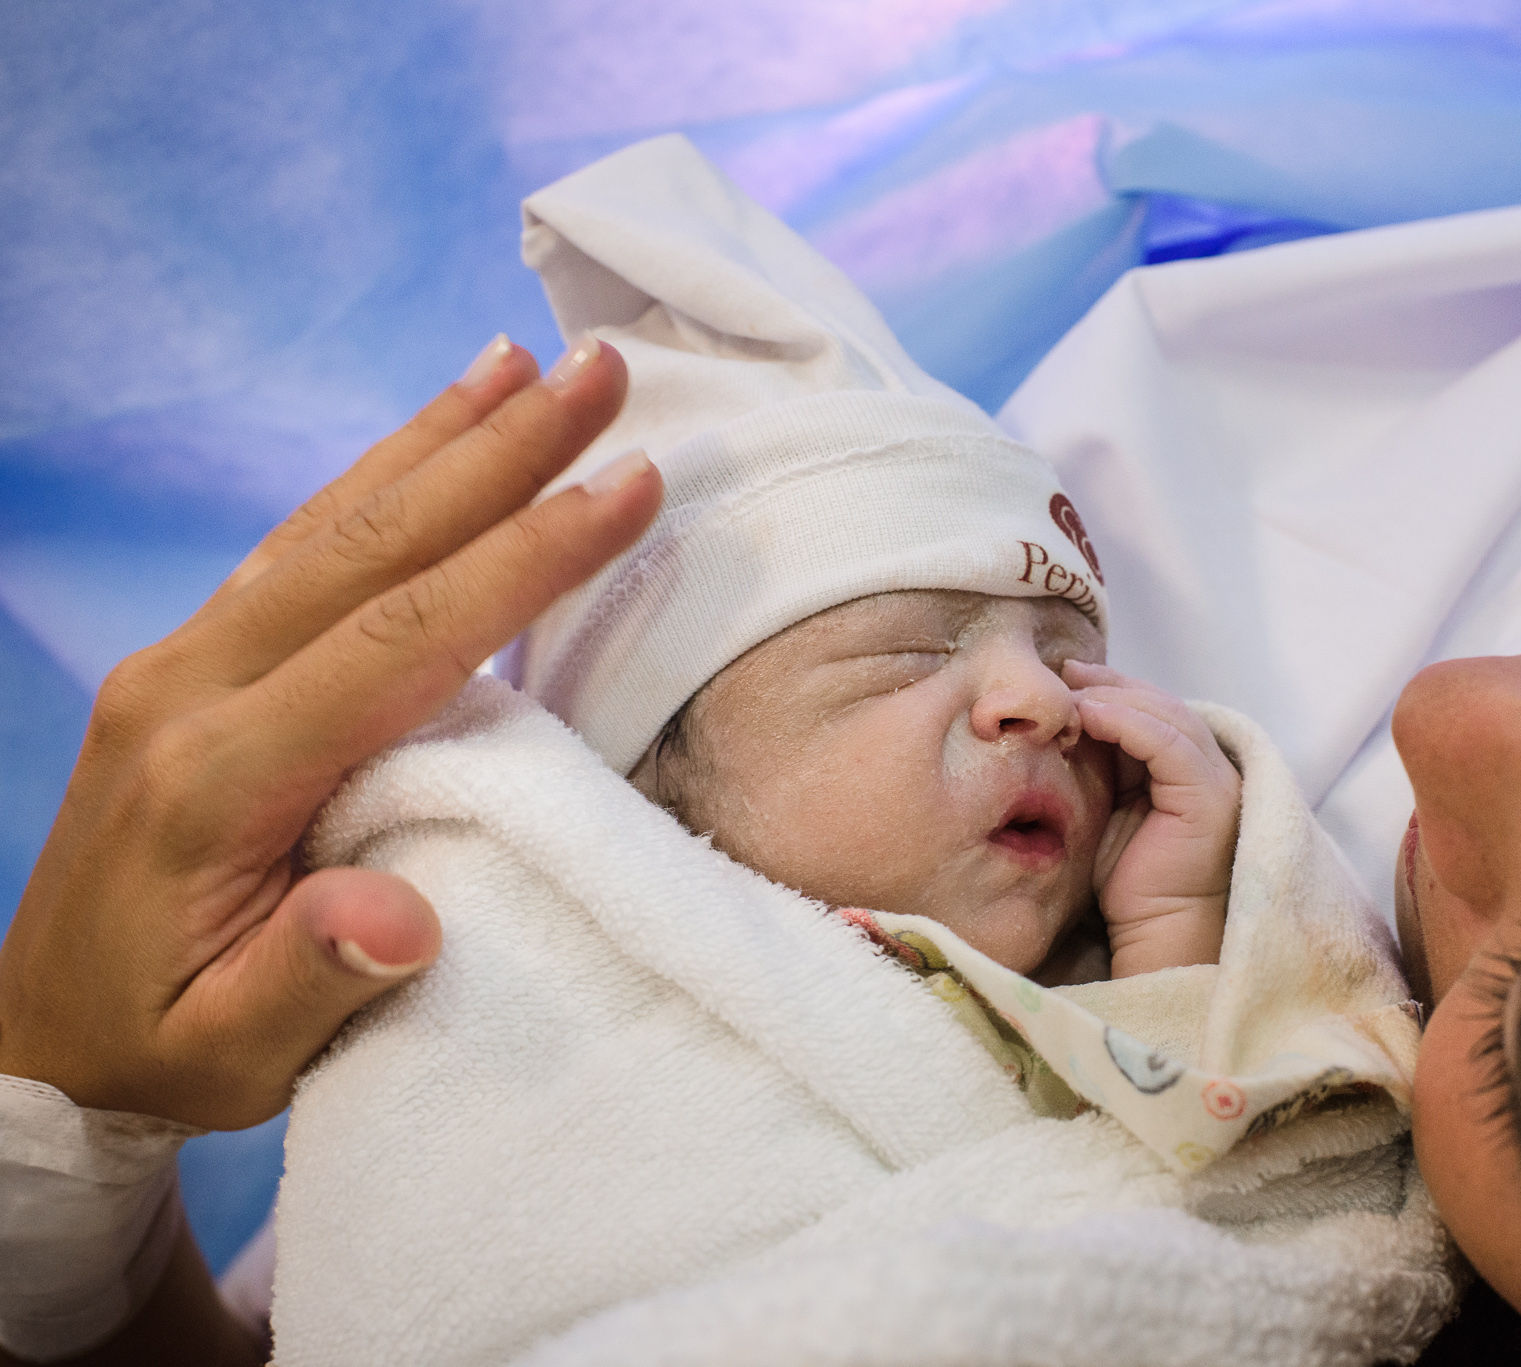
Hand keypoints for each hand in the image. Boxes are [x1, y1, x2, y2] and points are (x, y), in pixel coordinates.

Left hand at [0, 334, 658, 1128]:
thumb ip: (310, 983)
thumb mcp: (231, 1055)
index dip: (521, 561)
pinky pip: (300, 544)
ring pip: (332, 523)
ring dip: (441, 437)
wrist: (41, 1036)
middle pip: (369, 545)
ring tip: (528, 359)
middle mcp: (189, 688)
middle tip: (603, 372)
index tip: (625, 487)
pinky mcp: (194, 659)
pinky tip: (433, 431)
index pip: (398, 641)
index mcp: (214, 777)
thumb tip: (397, 920)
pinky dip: (378, 475)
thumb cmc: (160, 1046)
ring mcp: (183, 661)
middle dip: (500, 453)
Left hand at [1064, 661, 1239, 976]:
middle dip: (1113, 684)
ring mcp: (1218, 781)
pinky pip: (1168, 744)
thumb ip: (1109, 765)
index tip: (1070, 677)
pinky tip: (1090, 715)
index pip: (1157, 712)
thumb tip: (1074, 719)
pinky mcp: (1209, 798)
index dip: (1116, 688)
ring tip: (1071, 692)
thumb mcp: (1113, 808)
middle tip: (1066, 674)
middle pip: (1165, 706)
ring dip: (1116, 697)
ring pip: (1168, 717)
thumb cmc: (1131, 883)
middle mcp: (1215, 769)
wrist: (1157, 934)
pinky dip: (1127, 723)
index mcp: (1193, 771)